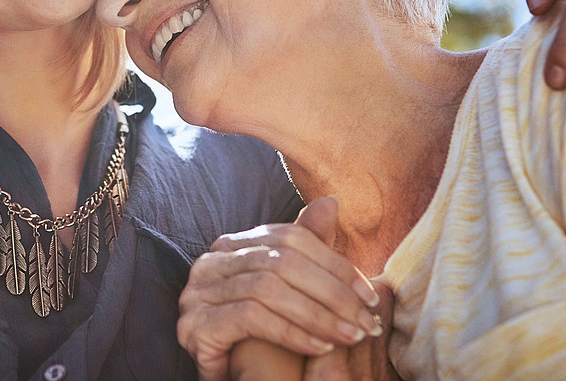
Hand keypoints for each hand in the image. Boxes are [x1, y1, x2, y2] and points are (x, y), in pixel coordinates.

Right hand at [178, 197, 379, 380]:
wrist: (232, 377)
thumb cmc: (262, 337)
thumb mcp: (289, 289)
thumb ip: (307, 247)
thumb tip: (331, 201)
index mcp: (232, 246)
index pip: (290, 239)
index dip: (335, 264)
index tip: (370, 295)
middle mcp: (210, 263)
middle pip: (282, 261)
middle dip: (332, 292)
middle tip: (366, 320)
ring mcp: (197, 293)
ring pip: (268, 288)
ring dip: (318, 315)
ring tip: (349, 336)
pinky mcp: (194, 324)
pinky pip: (251, 318)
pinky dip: (292, 332)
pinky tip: (319, 347)